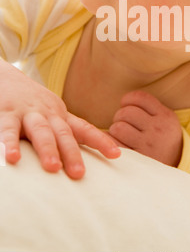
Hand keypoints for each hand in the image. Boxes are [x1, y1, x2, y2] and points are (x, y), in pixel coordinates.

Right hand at [0, 60, 120, 178]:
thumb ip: (64, 133)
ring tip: (53, 167)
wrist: (5, 77)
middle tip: (79, 174)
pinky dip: (9, 143)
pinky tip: (12, 158)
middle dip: (72, 153)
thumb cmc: (32, 104)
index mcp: (60, 116)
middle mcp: (47, 114)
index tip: (116, 154)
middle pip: (63, 133)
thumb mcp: (51, 114)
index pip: (84, 129)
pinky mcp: (6, 114)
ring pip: (40, 131)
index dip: (101, 140)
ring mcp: (28, 113)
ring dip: (47, 148)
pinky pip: (8, 130)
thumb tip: (81, 160)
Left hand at [108, 90, 182, 166]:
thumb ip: (150, 109)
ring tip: (122, 136)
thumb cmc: (163, 141)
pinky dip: (111, 143)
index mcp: (166, 116)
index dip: (128, 100)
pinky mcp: (136, 159)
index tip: (126, 107)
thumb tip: (124, 100)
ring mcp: (147, 145)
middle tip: (124, 125)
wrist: (173, 172)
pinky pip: (114, 144)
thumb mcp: (166, 122)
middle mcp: (158, 129)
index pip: (140, 98)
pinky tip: (116, 145)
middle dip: (120, 117)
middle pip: (126, 112)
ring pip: (118, 127)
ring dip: (115, 130)